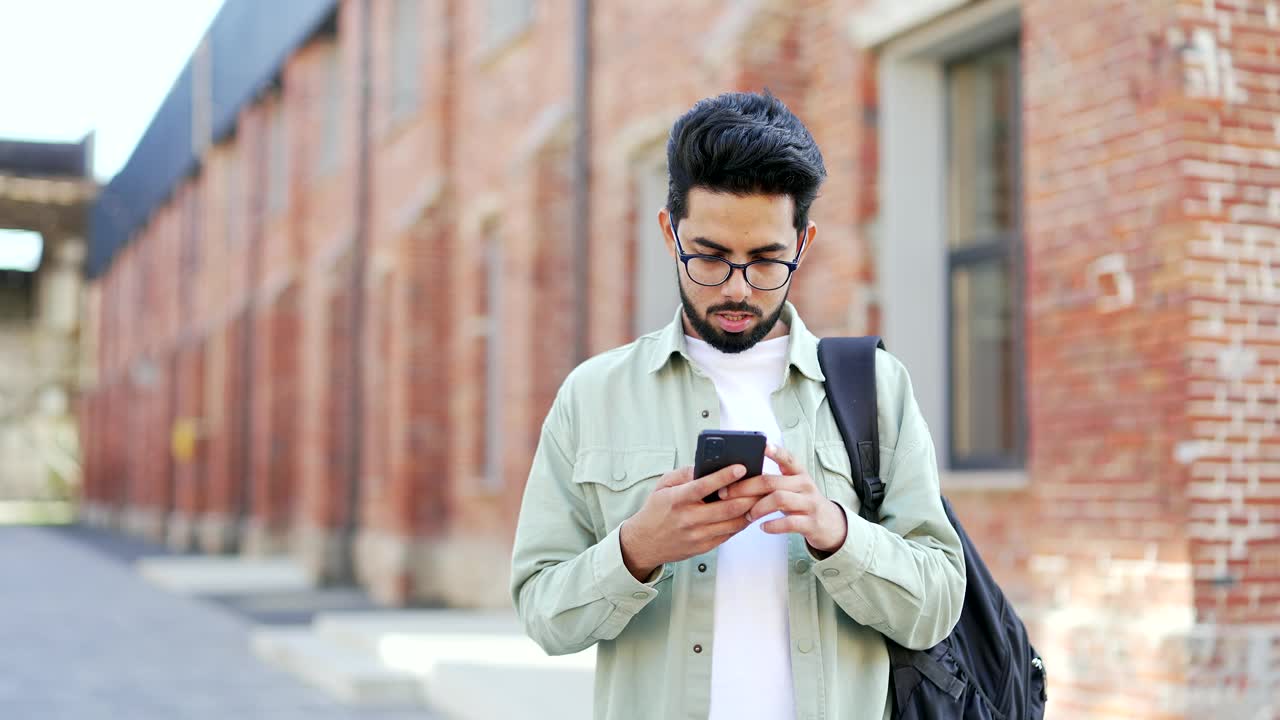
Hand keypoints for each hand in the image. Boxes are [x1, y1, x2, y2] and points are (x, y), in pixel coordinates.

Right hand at [619, 464, 761, 581]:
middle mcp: (689, 519)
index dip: (724, 476)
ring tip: (761, 497)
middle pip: (728, 507)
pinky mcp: (705, 546)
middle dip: (749, 495)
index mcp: (677, 500)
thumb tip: (706, 464)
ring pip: (734, 522)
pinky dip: (742, 522)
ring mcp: (698, 535)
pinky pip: (730, 534)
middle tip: (762, 484)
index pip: (704, 486)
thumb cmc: (655, 511)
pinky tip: (749, 512)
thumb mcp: (663, 486)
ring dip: (751, 509)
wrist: (644, 543)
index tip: (741, 467)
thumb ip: (684, 474)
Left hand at [719, 443, 847, 554]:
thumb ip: (772, 480)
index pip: (788, 458)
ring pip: (780, 499)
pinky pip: (789, 523)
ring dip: (758, 507)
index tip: (762, 445)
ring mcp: (809, 503)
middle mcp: (805, 485)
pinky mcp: (810, 522)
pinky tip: (762, 527)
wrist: (830, 525)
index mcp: (799, 473)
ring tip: (748, 515)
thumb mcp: (792, 487)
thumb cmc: (801, 502)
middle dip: (745, 487)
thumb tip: (738, 476)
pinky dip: (773, 525)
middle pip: (772, 481)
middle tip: (726, 493)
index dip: (776, 451)